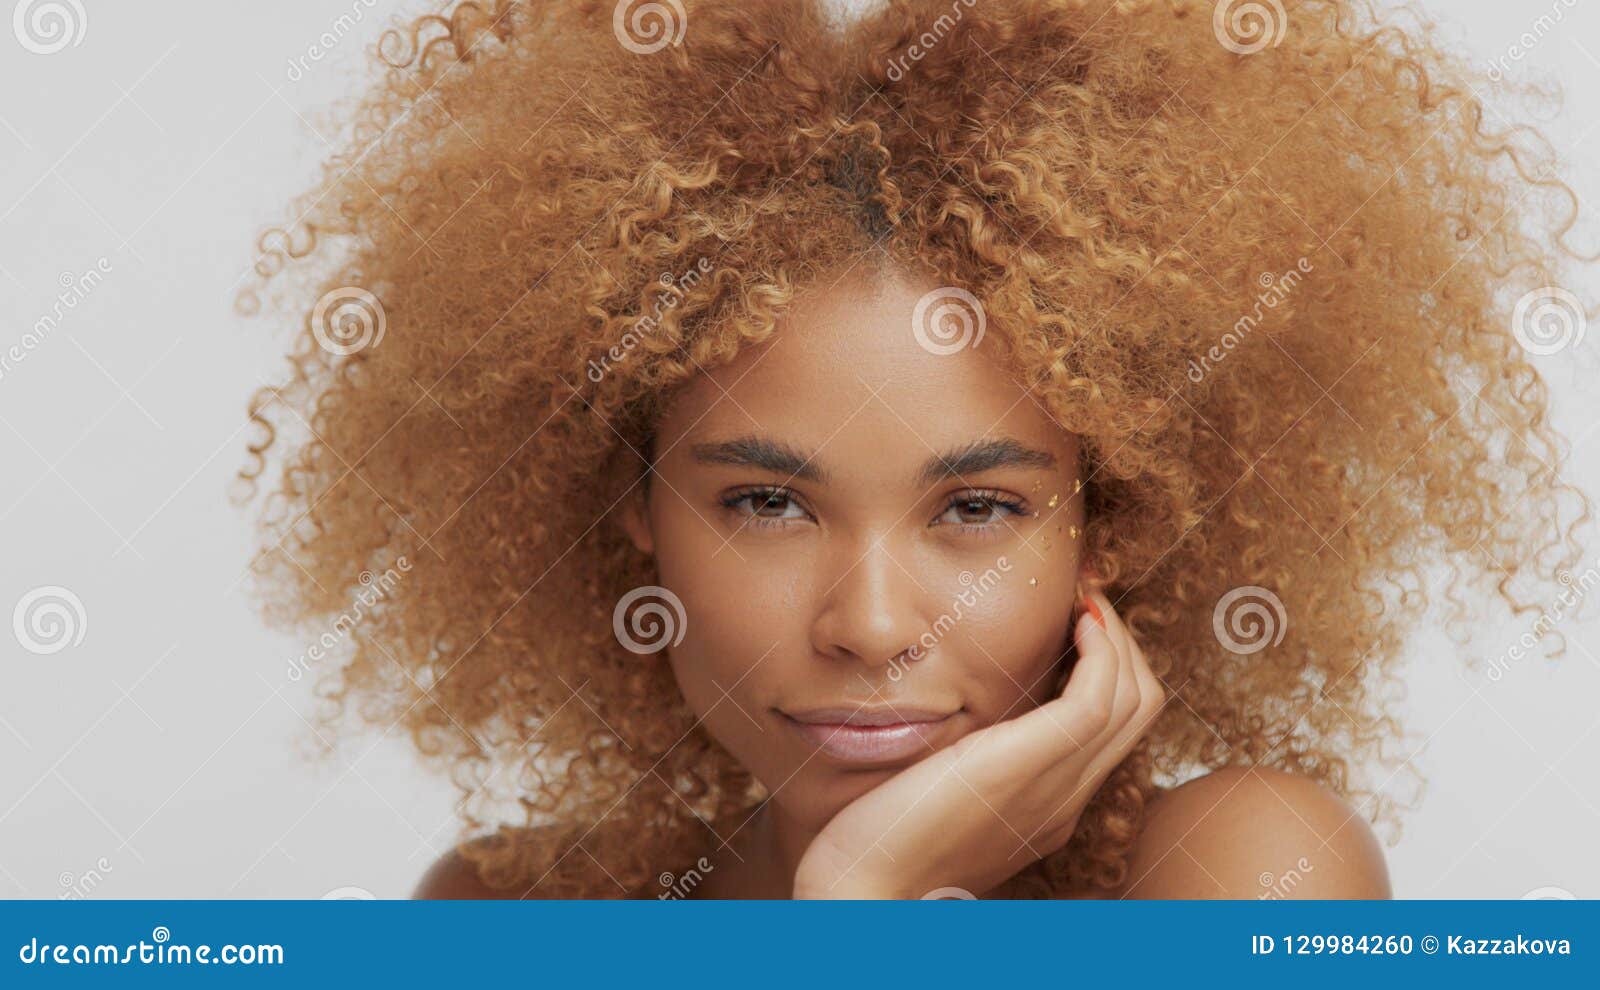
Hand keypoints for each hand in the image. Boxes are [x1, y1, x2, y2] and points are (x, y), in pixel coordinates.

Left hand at [791, 580, 1165, 898]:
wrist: (860, 893)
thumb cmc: (875, 849)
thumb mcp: (931, 796)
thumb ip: (958, 763)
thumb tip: (951, 721)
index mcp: (1048, 807)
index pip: (1113, 727)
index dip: (1109, 663)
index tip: (1077, 618)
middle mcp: (1066, 799)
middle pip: (1139, 706)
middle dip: (1122, 640)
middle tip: (1084, 597)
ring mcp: (1056, 786)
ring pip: (1135, 696)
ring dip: (1116, 634)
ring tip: (1081, 598)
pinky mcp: (1029, 765)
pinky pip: (1101, 696)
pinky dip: (1102, 648)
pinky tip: (1075, 619)